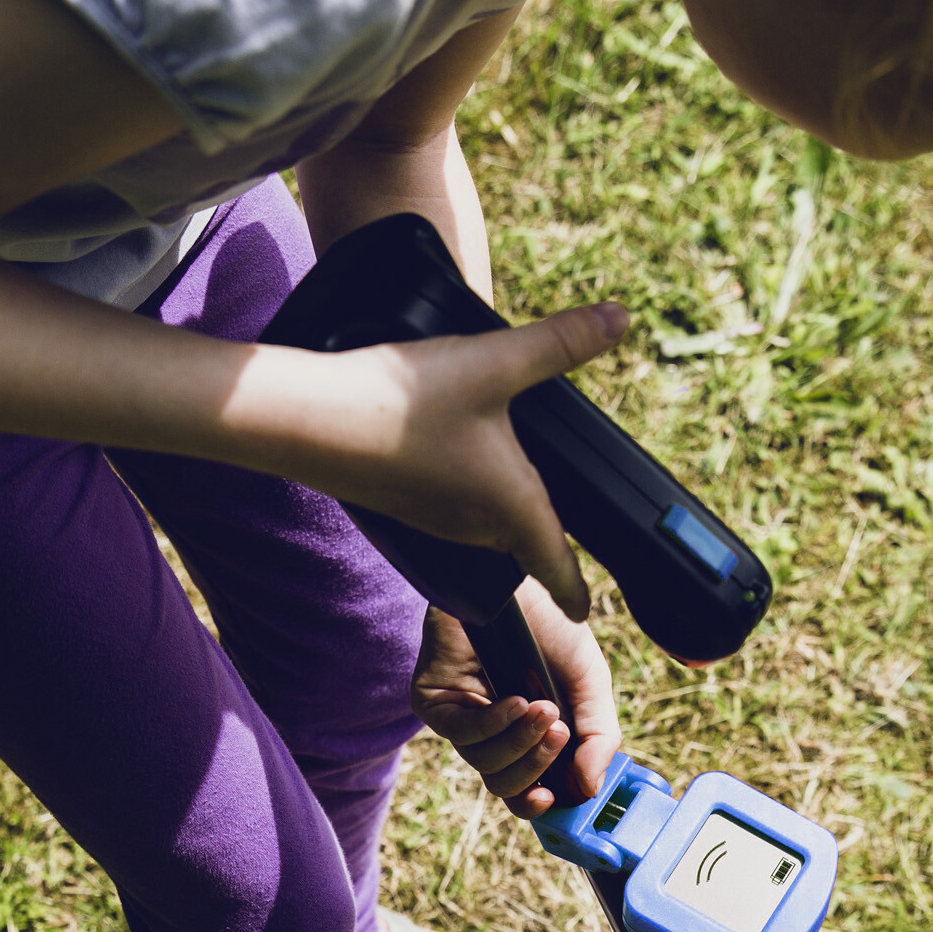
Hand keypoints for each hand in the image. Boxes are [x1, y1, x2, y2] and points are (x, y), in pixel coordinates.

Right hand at [309, 302, 627, 620]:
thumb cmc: (406, 402)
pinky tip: (456, 460)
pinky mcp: (403, 502)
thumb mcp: (495, 361)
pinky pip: (450, 508)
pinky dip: (464, 492)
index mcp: (511, 507)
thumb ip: (560, 342)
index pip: (556, 565)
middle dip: (543, 544)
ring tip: (515, 497)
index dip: (575, 590)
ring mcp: (435, 518)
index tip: (585, 613)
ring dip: (501, 513)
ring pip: (485, 524)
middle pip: (522, 542)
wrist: (313, 420)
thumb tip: (619, 318)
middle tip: (562, 553)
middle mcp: (475, 525)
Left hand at [411, 582, 621, 818]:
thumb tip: (590, 787)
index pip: (525, 788)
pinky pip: (462, 733)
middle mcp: (491, 732)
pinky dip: (494, 723)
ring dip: (520, 742)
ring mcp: (460, 718)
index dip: (537, 805)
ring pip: (484, 763)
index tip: (557, 800)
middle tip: (561, 735)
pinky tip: (516, 701)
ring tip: (544, 708)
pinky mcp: (434, 701)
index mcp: (526, 735)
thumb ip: (597, 736)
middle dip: (536, 767)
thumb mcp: (590, 684)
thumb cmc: (551, 626)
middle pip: (504, 784)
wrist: (517, 581)